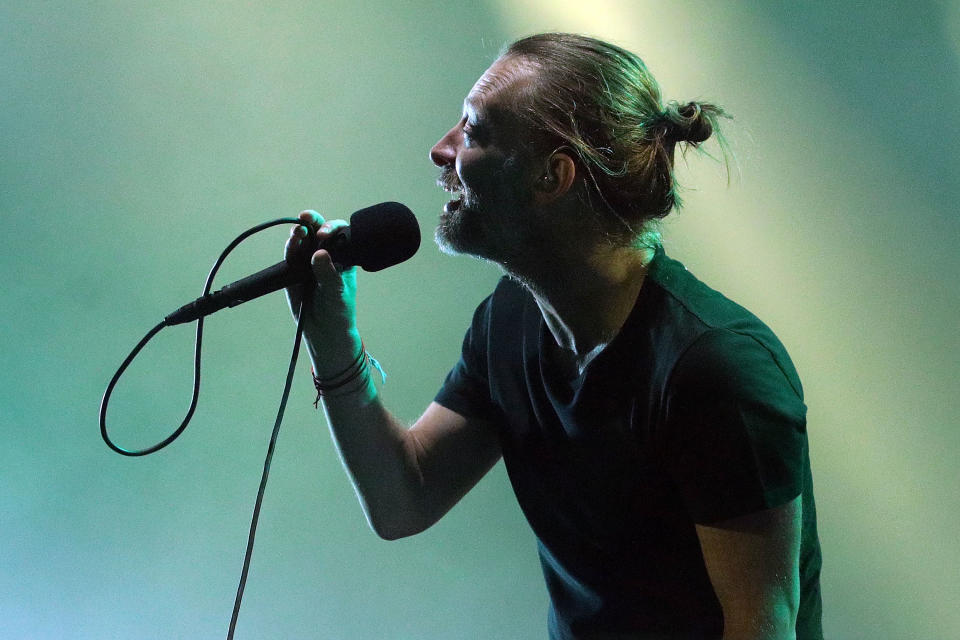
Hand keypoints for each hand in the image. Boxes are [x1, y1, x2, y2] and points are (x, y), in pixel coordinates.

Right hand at [284, 210, 362, 376]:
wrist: (324, 331)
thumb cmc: (339, 310)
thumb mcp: (337, 292)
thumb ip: (328, 274)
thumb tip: (320, 254)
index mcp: (344, 256)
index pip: (340, 234)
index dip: (333, 228)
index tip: (326, 233)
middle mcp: (326, 254)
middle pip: (318, 231)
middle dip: (312, 222)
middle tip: (306, 218)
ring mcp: (308, 261)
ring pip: (302, 241)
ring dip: (298, 233)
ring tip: (298, 232)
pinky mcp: (293, 270)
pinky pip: (291, 255)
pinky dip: (290, 247)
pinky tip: (291, 242)